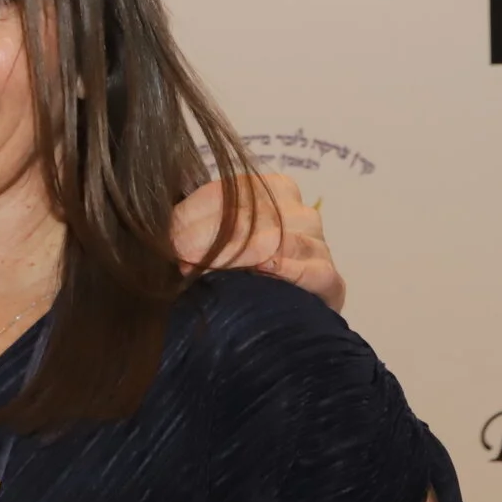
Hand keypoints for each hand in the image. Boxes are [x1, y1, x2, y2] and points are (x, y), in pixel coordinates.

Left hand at [172, 172, 344, 312]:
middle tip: (183, 258)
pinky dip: (291, 271)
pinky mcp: (330, 281)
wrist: (272, 312)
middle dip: (212, 240)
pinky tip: (266, 271)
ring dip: (239, 257)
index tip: (172, 239)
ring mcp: (318, 245)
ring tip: (208, 270)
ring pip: (283, 241)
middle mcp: (301, 213)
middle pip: (255, 217)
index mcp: (274, 189)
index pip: (233, 192)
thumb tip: (172, 237)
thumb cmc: (233, 267)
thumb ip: (193, 227)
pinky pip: (317, 272)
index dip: (197, 216)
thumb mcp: (209, 238)